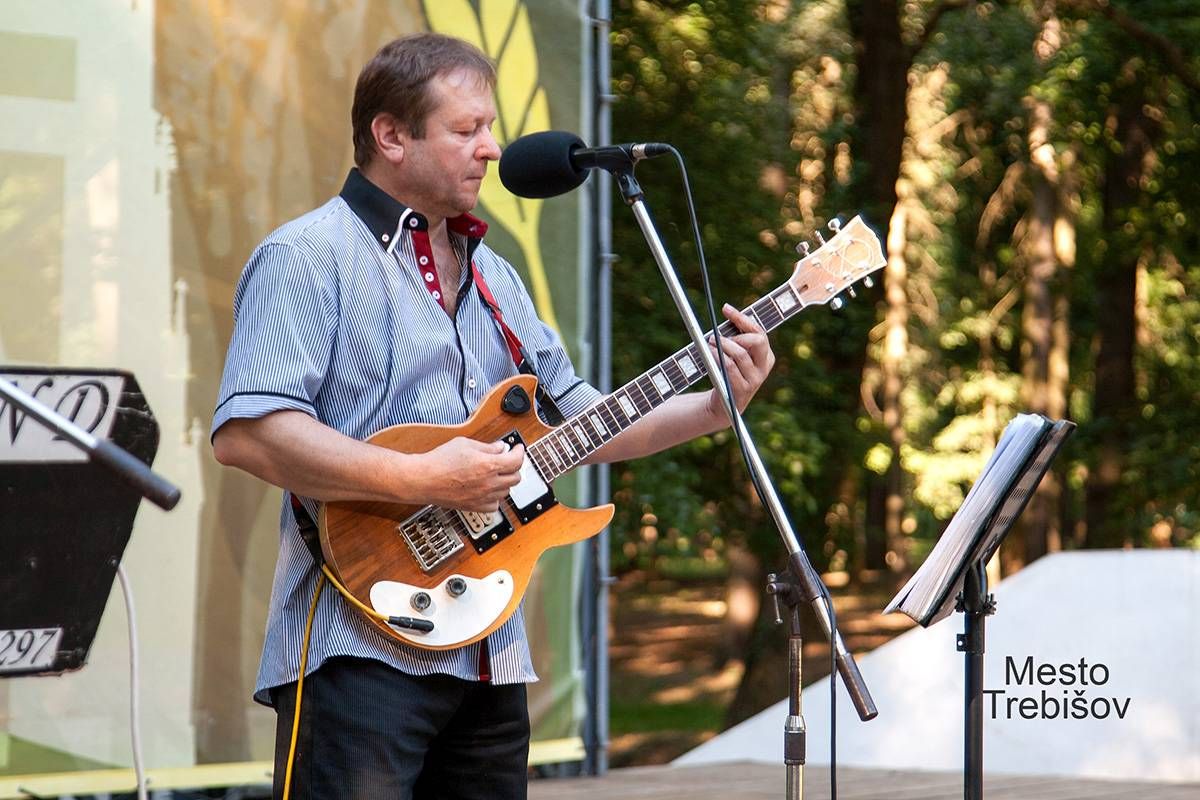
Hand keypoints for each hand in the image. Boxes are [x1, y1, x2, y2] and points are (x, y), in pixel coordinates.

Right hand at [419, 437, 525, 512]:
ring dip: (505, 481)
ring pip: (506, 492)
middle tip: (508, 460)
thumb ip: (487, 447)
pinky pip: (494, 506)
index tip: (518, 449)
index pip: (516, 461)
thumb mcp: (465, 444)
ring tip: (496, 473)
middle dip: (514, 467)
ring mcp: (482, 497)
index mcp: (488, 465)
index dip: (520, 452)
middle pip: (516, 477)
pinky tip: (489, 490)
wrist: (423, 479)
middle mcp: (488, 483)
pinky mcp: (474, 507)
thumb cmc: (439, 461)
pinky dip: (495, 498)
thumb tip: (500, 448)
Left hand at [705, 303, 774, 422]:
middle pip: (758, 340)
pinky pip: (730, 367)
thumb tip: (728, 311)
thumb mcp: (734, 355)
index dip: (742, 318)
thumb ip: (736, 337)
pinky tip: (709, 353)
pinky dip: (718, 357)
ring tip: (709, 342)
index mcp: (766, 355)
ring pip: (740, 354)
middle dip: (737, 334)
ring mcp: (755, 379)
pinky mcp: (743, 389)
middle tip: (718, 335)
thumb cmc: (727, 374)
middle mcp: (764, 366)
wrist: (723, 404)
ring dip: (722, 345)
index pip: (759, 331)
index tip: (725, 308)